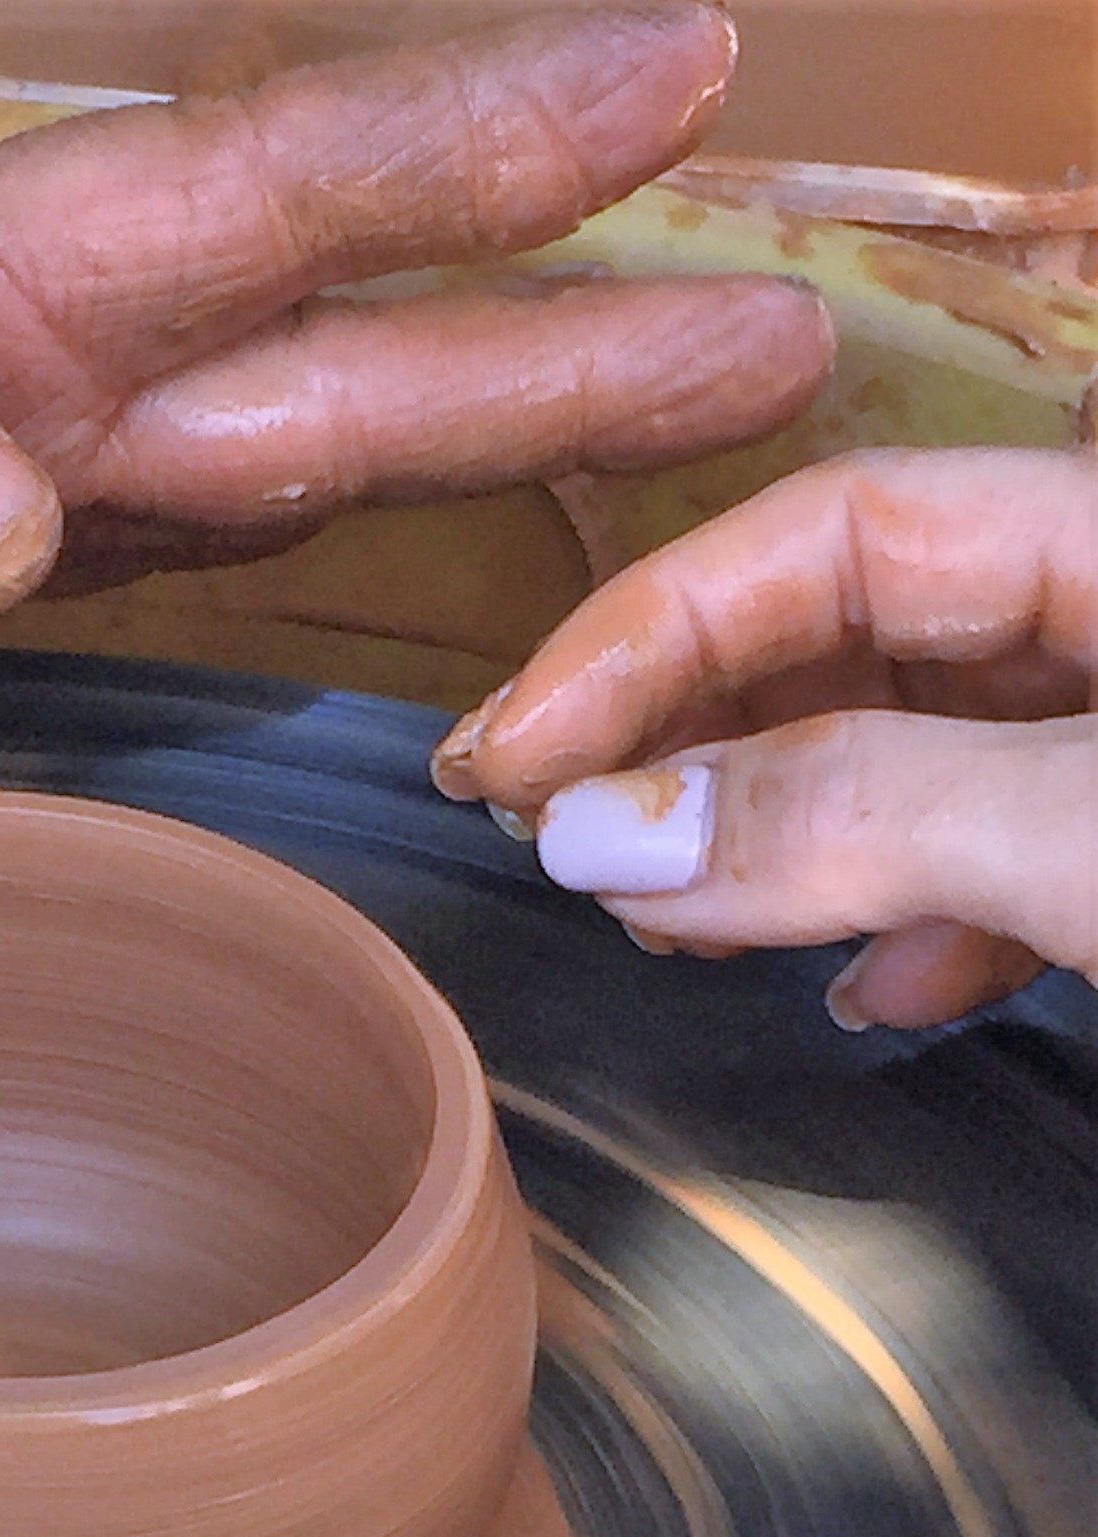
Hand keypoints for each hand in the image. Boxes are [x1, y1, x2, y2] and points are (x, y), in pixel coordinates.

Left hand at [0, 2, 830, 832]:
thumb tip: (1, 507)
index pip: (220, 214)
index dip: (447, 165)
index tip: (668, 101)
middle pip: (282, 349)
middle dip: (524, 325)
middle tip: (753, 320)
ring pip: (205, 475)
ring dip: (413, 446)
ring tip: (605, 439)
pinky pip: (62, 602)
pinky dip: (204, 592)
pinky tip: (296, 588)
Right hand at [432, 447, 1096, 1027]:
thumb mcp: (1088, 835)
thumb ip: (863, 811)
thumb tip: (600, 833)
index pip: (836, 528)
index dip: (651, 628)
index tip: (513, 758)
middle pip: (853, 640)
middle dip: (680, 736)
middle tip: (536, 829)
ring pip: (909, 765)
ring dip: (765, 844)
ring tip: (662, 922)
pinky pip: (995, 872)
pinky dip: (901, 926)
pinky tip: (863, 992)